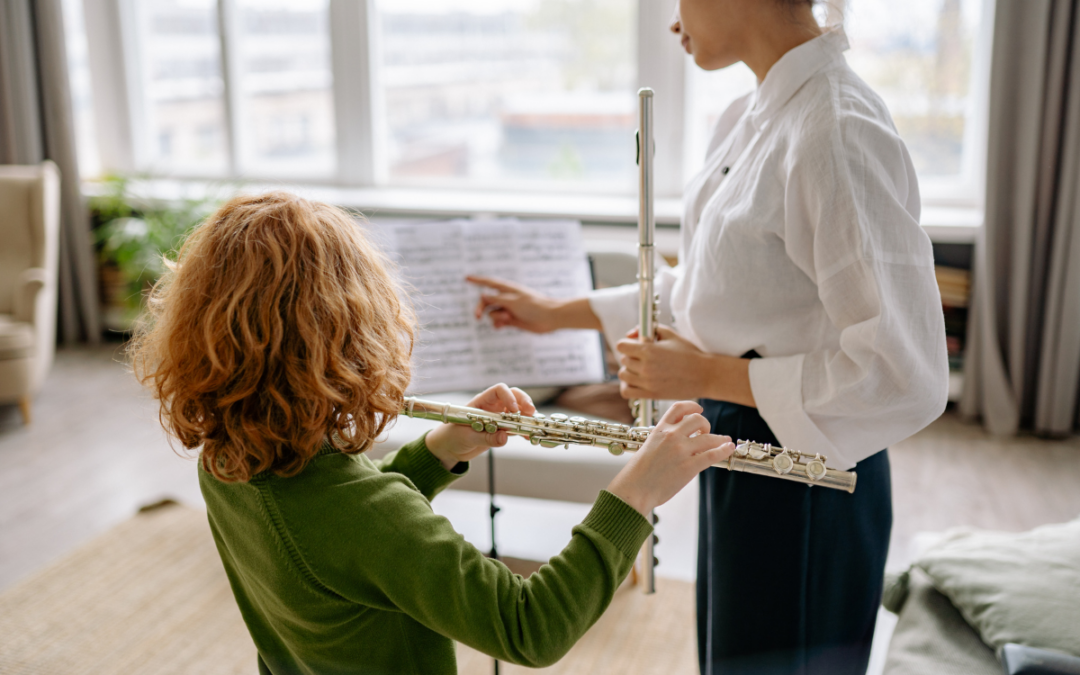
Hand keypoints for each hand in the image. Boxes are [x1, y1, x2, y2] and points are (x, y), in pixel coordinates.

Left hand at [424, 384, 535, 469]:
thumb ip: (486, 438)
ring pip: (518, 411)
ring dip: (526, 417)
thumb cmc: (452, 436)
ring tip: (532, 426)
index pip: (499, 390)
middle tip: (531, 413)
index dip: (509, 396)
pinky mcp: (501, 430)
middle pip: (513, 396)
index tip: (514, 409)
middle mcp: (491, 407)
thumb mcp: (467, 437)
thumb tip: (504, 437)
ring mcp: (498, 418)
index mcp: (481, 402)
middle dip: (524, 402)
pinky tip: (528, 437)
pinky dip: (523, 431)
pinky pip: (516, 427)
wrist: (449, 448)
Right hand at [466, 276, 601, 331]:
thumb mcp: (513, 302)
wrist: (551, 318)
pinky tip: (501, 327)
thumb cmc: (535, 306)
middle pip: (487, 301)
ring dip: (496, 317)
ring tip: (508, 319)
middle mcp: (507, 298)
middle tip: (477, 317)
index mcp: (508, 289)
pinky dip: (498, 324)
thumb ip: (497, 299)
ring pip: (492, 313)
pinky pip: (498, 321)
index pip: (489, 283)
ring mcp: (509, 309)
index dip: (477, 281)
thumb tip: (482, 295)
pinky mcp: (513, 319)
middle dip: (481, 308)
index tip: (466, 278)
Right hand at [606, 401, 733, 515]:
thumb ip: (664, 440)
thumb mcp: (648, 447)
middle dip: (706, 425)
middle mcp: (671, 436)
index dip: (692, 407)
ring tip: (724, 441)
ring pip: (708, 437)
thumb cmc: (638, 473)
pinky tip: (729, 448)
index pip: (679, 408)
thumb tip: (682, 441)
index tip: (699, 410)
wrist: (634, 489)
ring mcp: (681, 450)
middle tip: (707, 433)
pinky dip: (724, 450)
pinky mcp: (689, 466)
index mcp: (659, 430)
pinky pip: (713, 454)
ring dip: (719, 438)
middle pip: (697, 419)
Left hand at [616, 326, 755, 405]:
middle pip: (624, 359)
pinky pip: (626, 391)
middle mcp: (645, 367)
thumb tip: (631, 334)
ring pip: (623, 374)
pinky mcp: (651, 394)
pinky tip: (636, 381)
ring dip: (629, 370)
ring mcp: (647, 382)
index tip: (635, 345)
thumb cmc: (689, 353)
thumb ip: (647, 330)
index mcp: (649, 350)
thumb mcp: (670, 335)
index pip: (622, 345)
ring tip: (640, 369)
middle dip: (631, 356)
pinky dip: (627, 386)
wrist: (704, 375)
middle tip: (644, 357)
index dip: (628, 343)